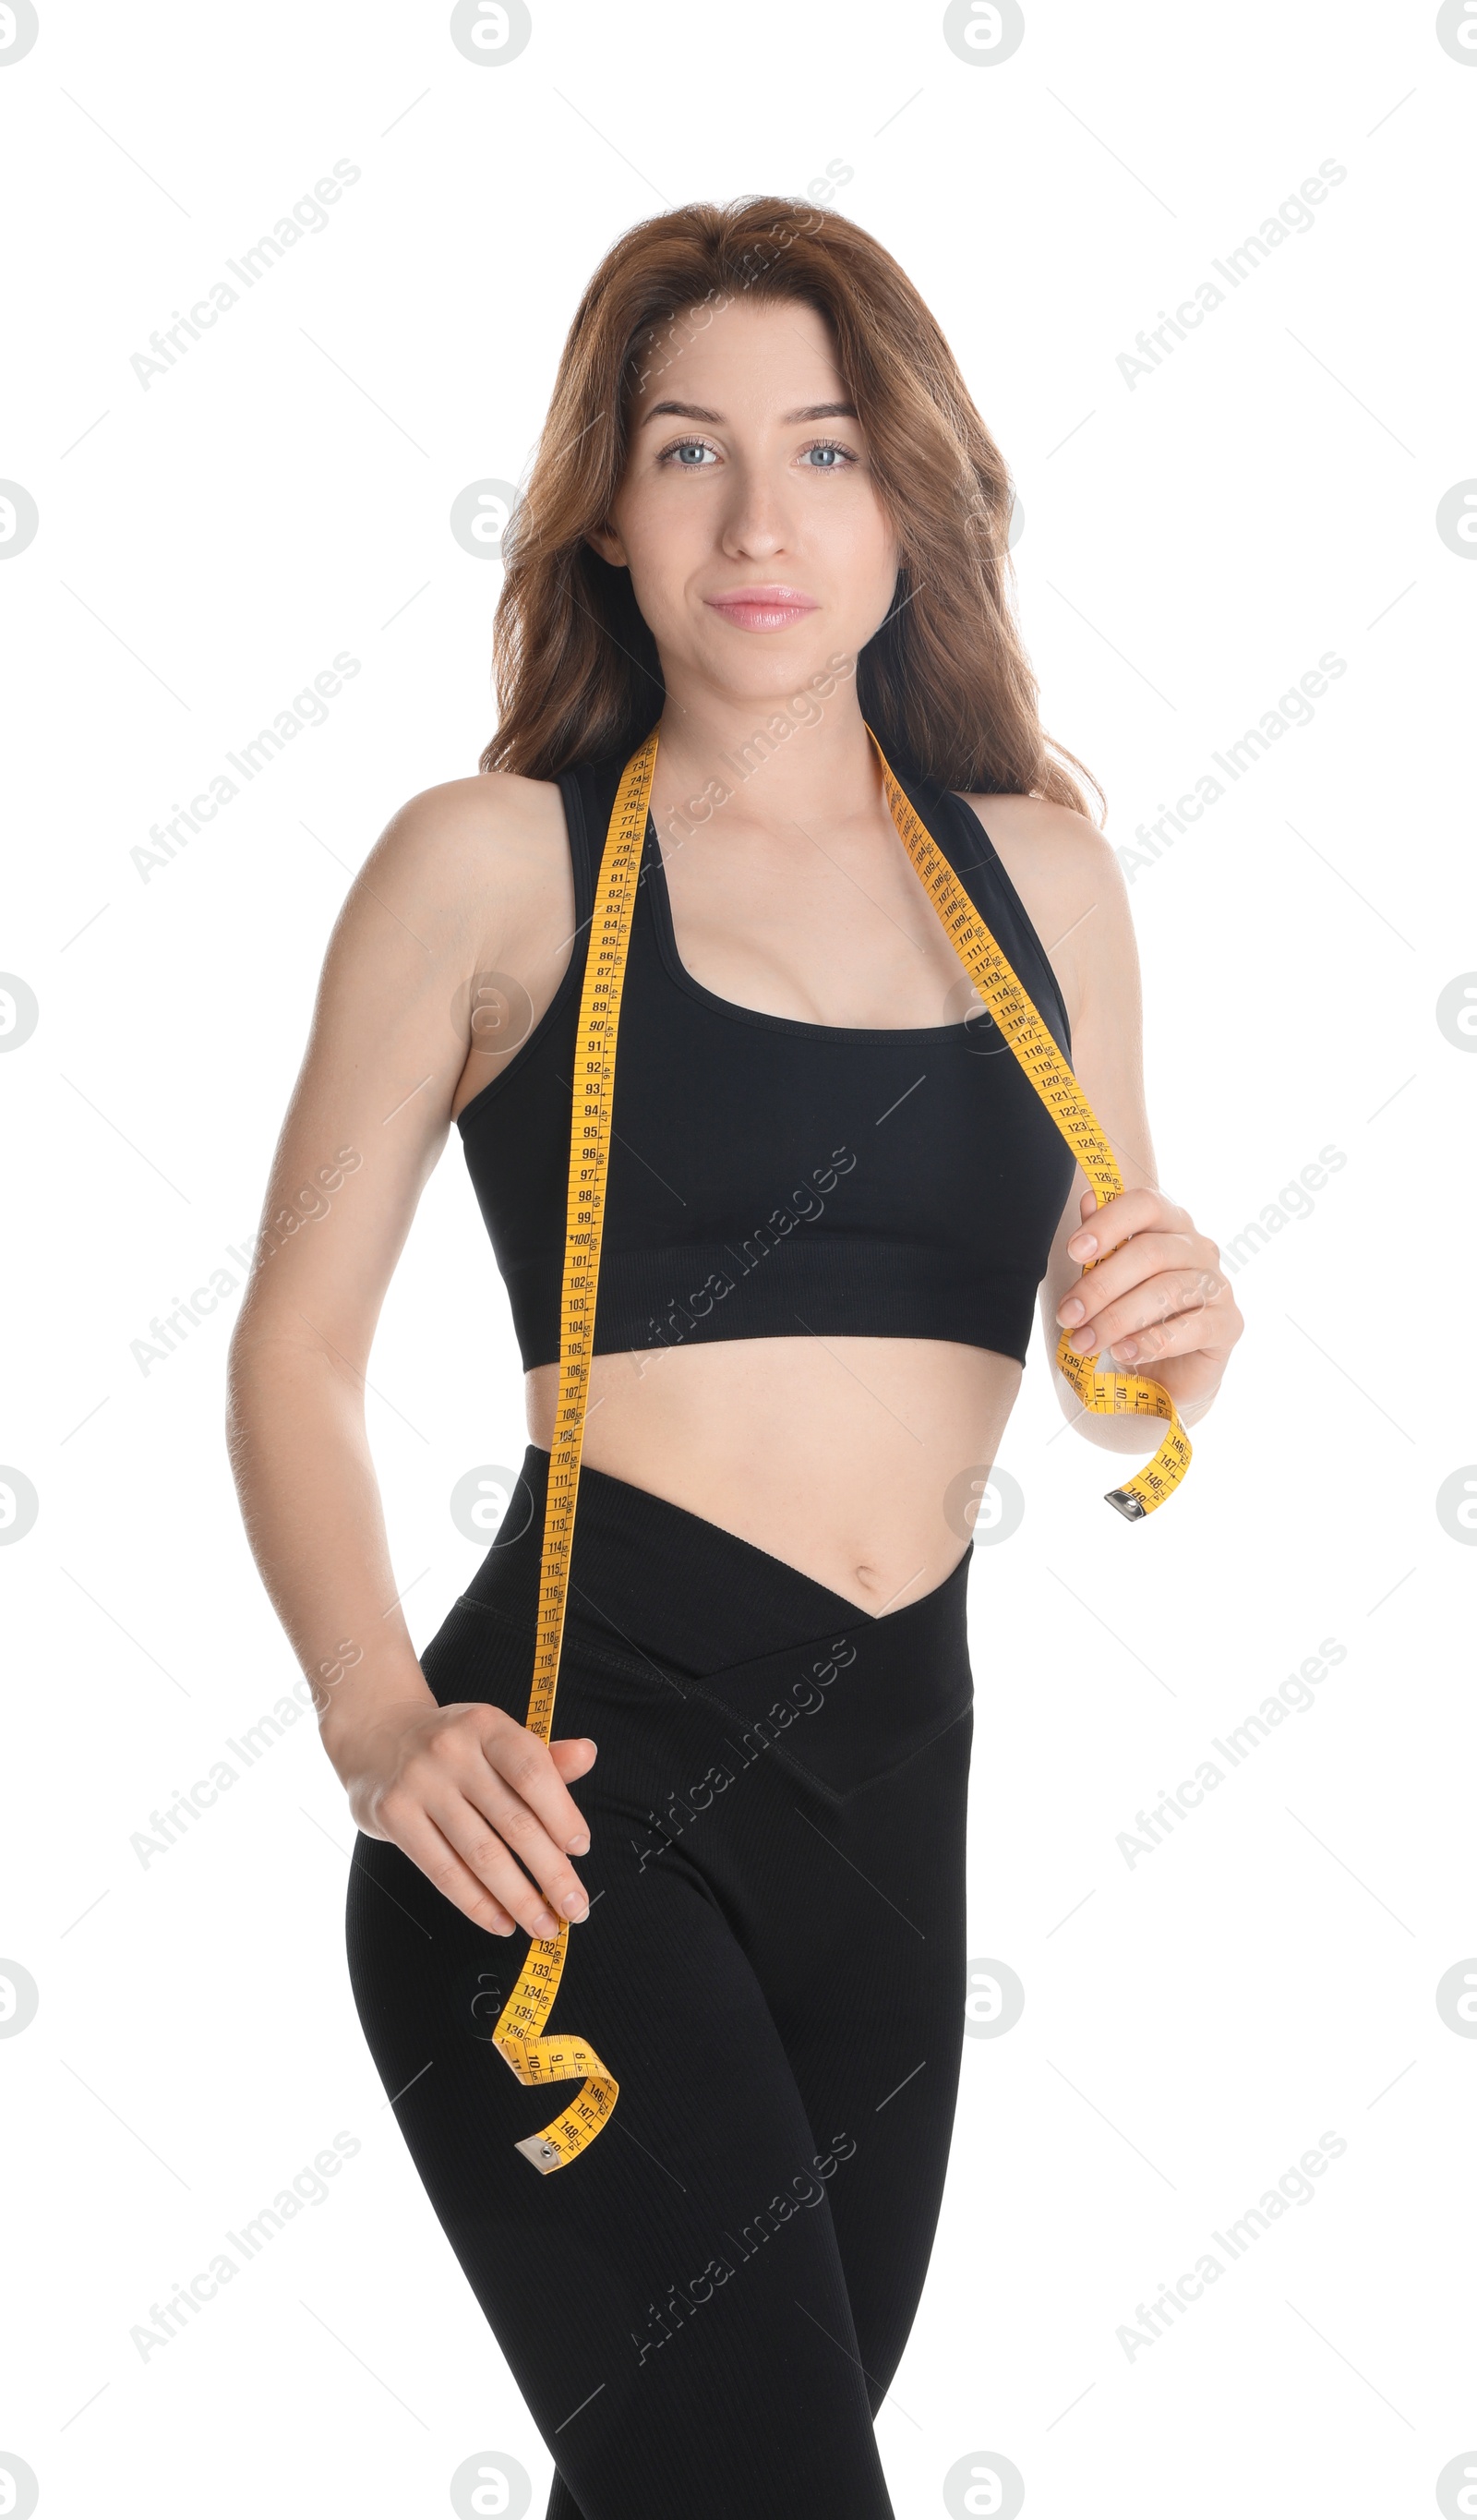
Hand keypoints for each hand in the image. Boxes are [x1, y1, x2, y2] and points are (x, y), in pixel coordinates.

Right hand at [331, 1694, 597, 1937]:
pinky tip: (501, 1921)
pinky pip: (443, 1871)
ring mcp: (419, 1784)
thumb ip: (543, 1757)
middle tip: (575, 1906)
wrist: (376, 1736)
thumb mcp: (496, 1737)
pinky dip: (477, 1903)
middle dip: (550, 1871)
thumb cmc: (454, 1745)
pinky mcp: (394, 1816)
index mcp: (486, 1726)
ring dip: (518, 1898)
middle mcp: (452, 1752)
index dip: (561, 1814)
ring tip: (544, 1924)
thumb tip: (588, 1755)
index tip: (580, 1849)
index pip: (531, 1771)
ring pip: (480, 1854)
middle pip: (512, 1821)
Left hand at [1054, 1187, 1242, 1420]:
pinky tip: (1122, 1353)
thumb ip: (1102, 1241)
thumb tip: (1088, 1199)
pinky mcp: (1228, 1324)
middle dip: (1100, 1285)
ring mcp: (1218, 1285)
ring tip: (1085, 1342)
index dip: (1108, 1223)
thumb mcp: (1110, 1278)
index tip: (1073, 1251)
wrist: (1166, 1371)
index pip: (1146, 1204)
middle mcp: (1199, 1248)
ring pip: (1167, 1290)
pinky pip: (1191, 1329)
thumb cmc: (1134, 1315)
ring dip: (1117, 1319)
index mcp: (1170, 1225)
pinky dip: (1151, 1342)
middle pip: (1150, 1252)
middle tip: (1067, 1315)